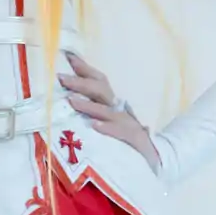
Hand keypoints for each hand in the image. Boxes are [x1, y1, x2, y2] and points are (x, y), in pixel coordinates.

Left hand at [60, 50, 161, 171]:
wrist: (154, 158)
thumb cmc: (121, 141)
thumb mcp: (104, 123)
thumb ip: (89, 113)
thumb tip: (63, 101)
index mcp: (111, 104)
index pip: (97, 81)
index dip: (84, 68)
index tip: (68, 56)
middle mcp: (118, 109)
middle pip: (100, 90)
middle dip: (81, 82)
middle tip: (61, 78)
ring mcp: (127, 123)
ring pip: (107, 111)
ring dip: (88, 105)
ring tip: (71, 100)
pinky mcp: (135, 139)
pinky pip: (121, 132)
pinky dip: (108, 128)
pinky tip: (95, 126)